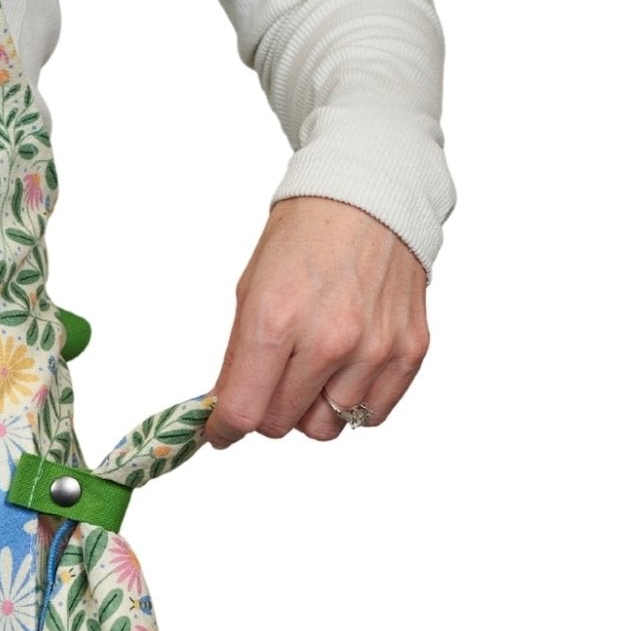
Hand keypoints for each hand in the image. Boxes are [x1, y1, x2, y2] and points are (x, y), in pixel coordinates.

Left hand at [203, 198, 430, 447]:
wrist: (367, 199)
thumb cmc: (303, 239)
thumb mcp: (250, 291)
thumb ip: (239, 358)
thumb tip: (227, 411)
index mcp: (275, 320)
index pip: (243, 410)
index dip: (224, 429)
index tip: (221, 431)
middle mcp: (329, 340)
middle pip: (281, 425)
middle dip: (265, 411)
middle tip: (269, 383)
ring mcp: (374, 349)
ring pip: (326, 427)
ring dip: (310, 409)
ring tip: (311, 370)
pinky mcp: (409, 351)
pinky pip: (373, 414)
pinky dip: (352, 403)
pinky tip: (344, 372)